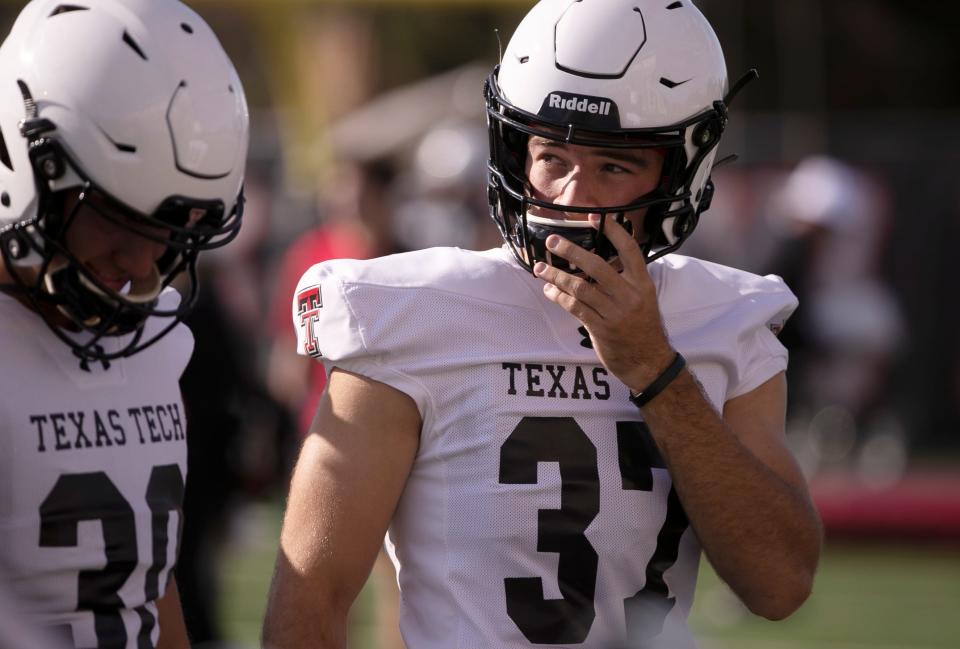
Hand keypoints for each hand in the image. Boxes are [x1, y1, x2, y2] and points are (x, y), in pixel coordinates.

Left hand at [533, 214, 674, 390]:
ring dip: (557, 276)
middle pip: (597, 266)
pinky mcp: (602, 329)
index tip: (595, 217)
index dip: (613, 232)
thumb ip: (625, 281)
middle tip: (552, 241)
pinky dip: (559, 297)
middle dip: (571, 251)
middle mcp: (630, 295)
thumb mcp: (643, 299)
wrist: (649, 363)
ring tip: (541, 268)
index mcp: (643, 283)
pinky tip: (549, 290)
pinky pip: (576, 308)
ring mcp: (616, 313)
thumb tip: (596, 262)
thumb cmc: (642, 328)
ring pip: (580, 287)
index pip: (629, 250)